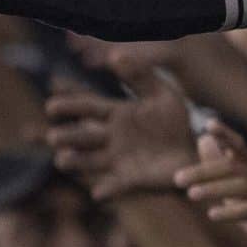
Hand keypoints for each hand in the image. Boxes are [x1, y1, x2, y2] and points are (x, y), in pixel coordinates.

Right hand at [44, 69, 197, 201]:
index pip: (88, 107)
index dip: (70, 106)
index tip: (51, 106)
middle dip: (68, 136)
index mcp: (116, 114)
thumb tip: (116, 54)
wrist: (195, 150)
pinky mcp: (131, 179)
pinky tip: (97, 192)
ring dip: (76, 162)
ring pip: (91, 161)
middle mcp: (111, 138)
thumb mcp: (161, 94)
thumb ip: (140, 75)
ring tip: (61, 160)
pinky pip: (116, 186)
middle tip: (53, 136)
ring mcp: (119, 160)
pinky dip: (107, 190)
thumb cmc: (175, 121)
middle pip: (83, 136)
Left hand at [174, 126, 246, 246]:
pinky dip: (232, 212)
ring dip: (215, 189)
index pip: (240, 148)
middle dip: (204, 171)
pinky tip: (212, 214)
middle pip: (233, 168)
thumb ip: (219, 167)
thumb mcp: (234, 191)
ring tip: (191, 194)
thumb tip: (203, 139)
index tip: (209, 124)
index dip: (227, 135)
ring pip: (243, 187)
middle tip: (177, 179)